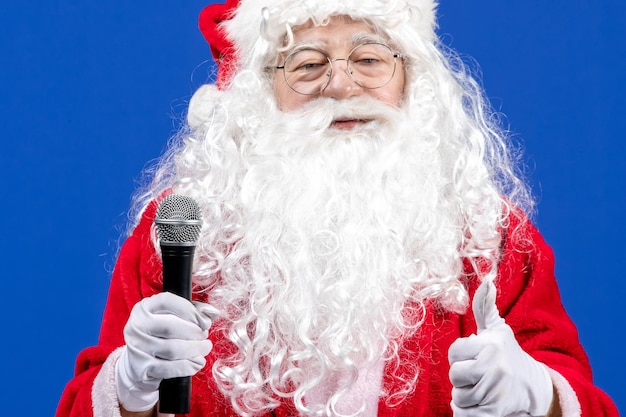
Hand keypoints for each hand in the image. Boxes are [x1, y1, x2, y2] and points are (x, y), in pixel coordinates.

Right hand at [115, 292, 218, 411]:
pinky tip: (197, 362)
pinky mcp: (141, 368)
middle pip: (171, 327)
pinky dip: (188, 365)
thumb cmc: (160, 335)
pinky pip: (170, 368)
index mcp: (144, 308)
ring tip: (204, 348)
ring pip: (172, 349)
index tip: (204, 321)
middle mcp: (137, 326)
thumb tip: (213, 313)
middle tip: (204, 336)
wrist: (137, 364)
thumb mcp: (172, 317)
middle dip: (195, 332)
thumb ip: (193, 311)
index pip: (167, 301)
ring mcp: (137, 348)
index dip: (190, 310)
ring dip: (195, 349)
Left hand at [448, 280, 552, 415]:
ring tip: (483, 387)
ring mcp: (494, 392)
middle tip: (479, 374)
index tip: (476, 356)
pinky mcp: (494, 413)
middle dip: (463, 377)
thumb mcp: (497, 330)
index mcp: (490, 346)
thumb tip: (487, 280)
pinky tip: (482, 402)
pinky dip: (468, 411)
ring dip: (466, 394)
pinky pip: (463, 414)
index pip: (454, 352)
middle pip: (454, 375)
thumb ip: (484, 306)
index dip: (461, 356)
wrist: (533, 387)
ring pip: (458, 396)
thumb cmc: (507, 354)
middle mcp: (493, 368)